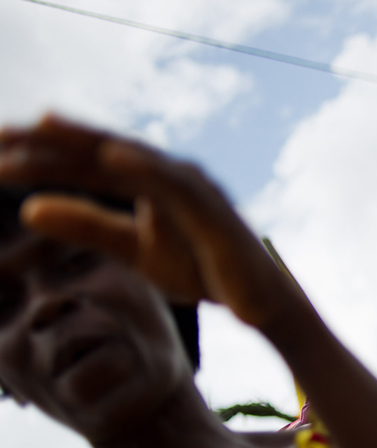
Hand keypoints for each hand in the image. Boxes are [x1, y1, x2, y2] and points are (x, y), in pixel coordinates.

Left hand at [0, 115, 303, 332]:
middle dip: (50, 141)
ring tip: (44, 125)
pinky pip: (174, 182)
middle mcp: (164, 173)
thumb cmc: (201, 268)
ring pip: (132, 156)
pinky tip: (112, 155)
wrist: (258, 301)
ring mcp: (190, 186)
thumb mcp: (132, 249)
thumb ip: (86, 226)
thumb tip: (26, 209)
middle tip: (0, 135)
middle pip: (99, 150)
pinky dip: (145, 165)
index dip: (38, 157)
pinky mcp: (212, 206)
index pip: (83, 163)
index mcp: (144, 182)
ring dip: (88, 140)